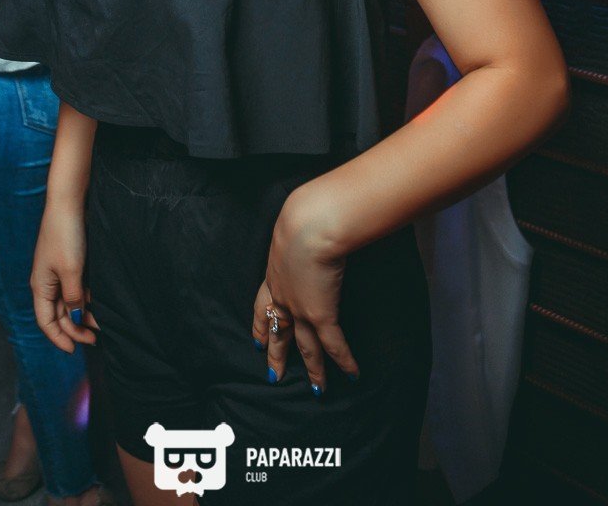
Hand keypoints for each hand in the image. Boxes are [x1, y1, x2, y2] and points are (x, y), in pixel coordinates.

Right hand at [31, 204, 97, 352]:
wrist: (68, 203)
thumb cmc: (66, 235)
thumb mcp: (72, 270)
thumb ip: (74, 296)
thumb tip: (77, 315)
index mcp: (41, 286)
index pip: (45, 322)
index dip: (58, 338)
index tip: (74, 350)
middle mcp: (46, 282)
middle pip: (58, 314)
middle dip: (75, 328)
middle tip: (94, 338)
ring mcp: (57, 272)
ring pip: (69, 302)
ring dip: (82, 314)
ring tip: (100, 323)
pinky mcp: (68, 262)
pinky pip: (75, 287)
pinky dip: (85, 298)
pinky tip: (98, 303)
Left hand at [251, 184, 359, 395]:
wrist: (309, 224)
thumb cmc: (304, 215)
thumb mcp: (293, 228)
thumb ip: (298, 236)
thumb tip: (310, 230)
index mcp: (274, 274)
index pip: (262, 305)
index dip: (260, 323)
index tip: (256, 338)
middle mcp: (283, 296)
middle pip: (278, 331)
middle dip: (275, 353)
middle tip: (271, 374)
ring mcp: (300, 308)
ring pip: (305, 347)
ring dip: (312, 370)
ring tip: (316, 391)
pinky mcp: (321, 314)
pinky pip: (333, 346)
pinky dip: (343, 361)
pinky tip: (351, 375)